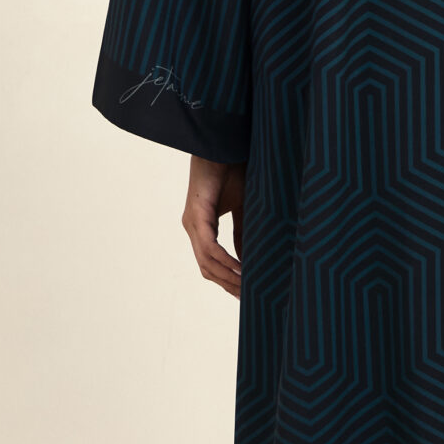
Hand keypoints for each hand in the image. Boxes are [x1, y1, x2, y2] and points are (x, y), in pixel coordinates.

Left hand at [184, 156, 244, 296]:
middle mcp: (193, 228)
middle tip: (250, 298)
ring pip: (207, 262)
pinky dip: (226, 261)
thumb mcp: (242, 209)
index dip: (227, 281)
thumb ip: (242, 234)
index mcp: (201, 227)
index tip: (246, 293)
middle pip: (207, 269)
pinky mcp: (198, 215)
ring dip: (228, 278)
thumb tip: (247, 259)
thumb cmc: (232, 171)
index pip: (211, 264)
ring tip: (248, 287)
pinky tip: (241, 269)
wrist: (223, 145)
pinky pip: (210, 248)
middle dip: (228, 285)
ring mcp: (193, 223)